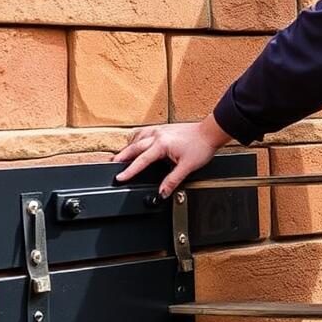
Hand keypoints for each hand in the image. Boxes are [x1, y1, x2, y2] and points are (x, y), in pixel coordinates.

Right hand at [113, 115, 232, 196]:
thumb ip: (172, 181)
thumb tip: (162, 193)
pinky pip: (144, 132)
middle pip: (133, 147)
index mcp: (162, 145)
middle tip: (112, 166)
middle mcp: (157, 135)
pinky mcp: (163, 128)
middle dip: (121, 157)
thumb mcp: (187, 167)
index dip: (129, 171)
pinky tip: (136, 142)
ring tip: (121, 156)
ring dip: (128, 147)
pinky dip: (136, 138)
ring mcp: (159, 130)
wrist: (210, 132)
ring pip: (137, 137)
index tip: (119, 177)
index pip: (141, 160)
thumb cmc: (201, 146)